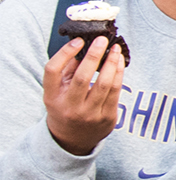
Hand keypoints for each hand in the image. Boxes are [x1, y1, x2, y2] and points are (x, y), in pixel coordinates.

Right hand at [42, 37, 124, 155]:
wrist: (73, 140)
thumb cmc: (65, 107)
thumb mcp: (58, 91)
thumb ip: (66, 70)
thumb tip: (83, 45)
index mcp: (52, 98)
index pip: (53, 71)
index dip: (64, 53)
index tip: (79, 40)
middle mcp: (69, 107)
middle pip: (82, 77)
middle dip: (94, 55)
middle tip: (103, 39)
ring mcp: (89, 114)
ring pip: (104, 84)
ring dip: (112, 63)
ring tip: (115, 49)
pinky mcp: (107, 118)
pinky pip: (116, 91)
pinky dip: (119, 74)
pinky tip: (120, 62)